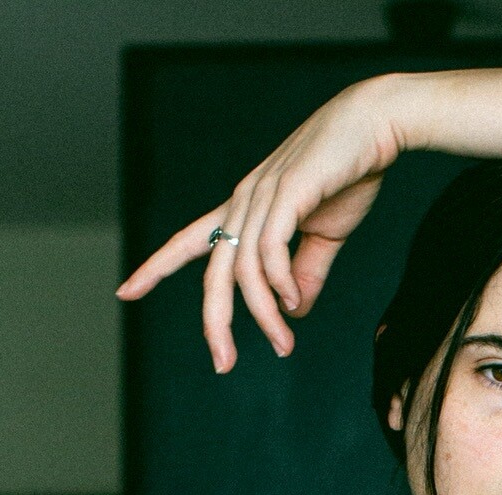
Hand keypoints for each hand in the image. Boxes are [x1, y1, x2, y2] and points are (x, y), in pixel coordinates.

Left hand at [115, 75, 402, 372]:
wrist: (376, 122)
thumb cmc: (349, 171)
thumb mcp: (324, 235)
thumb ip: (305, 273)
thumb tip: (292, 312)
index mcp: (245, 209)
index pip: (189, 241)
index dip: (156, 266)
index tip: (125, 291)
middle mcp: (244, 201)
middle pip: (214, 271)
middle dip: (213, 321)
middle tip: (222, 364)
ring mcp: (262, 194)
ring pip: (244, 269)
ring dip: (263, 315)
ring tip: (283, 344)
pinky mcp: (288, 191)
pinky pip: (269, 249)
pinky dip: (278, 283)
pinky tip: (293, 303)